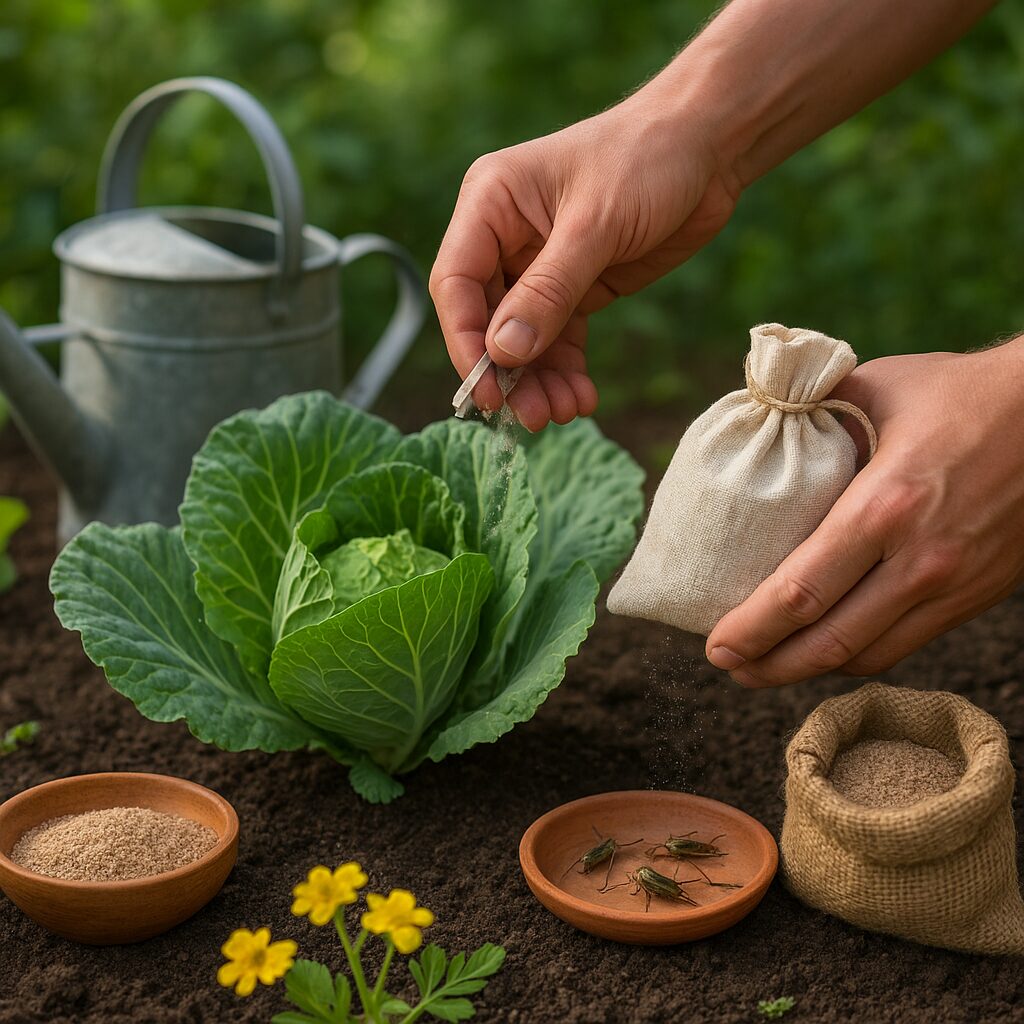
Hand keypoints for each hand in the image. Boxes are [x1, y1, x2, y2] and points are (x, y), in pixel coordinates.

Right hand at [430, 99, 739, 429]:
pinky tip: (582, 397)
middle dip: (508, 372)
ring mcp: (538, 266)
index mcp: (490, 204)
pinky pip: (558, 340)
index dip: (465, 341)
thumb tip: (503, 354)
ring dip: (538, 382)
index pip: (455, 283)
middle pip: (485, 320)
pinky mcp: (575, 287)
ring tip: (565, 413)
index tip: (488, 390)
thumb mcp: (596, 226)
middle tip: (532, 417)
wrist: (710, 147)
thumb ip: (548, 291)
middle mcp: (504, 237)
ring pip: (522, 339)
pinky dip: (566, 372)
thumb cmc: (647, 159)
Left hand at [706, 338, 1023, 685]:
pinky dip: (857, 655)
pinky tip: (826, 647)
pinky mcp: (975, 596)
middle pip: (830, 641)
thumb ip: (813, 412)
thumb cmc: (962, 392)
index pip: (801, 590)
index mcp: (886, 505)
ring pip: (869, 654)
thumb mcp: (877, 388)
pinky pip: (905, 644)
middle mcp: (920, 559)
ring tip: (765, 667)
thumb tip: (756, 421)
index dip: (752, 628)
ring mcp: (953, 586)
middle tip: (728, 666)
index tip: (716, 644)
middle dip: (769, 665)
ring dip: (809, 671)